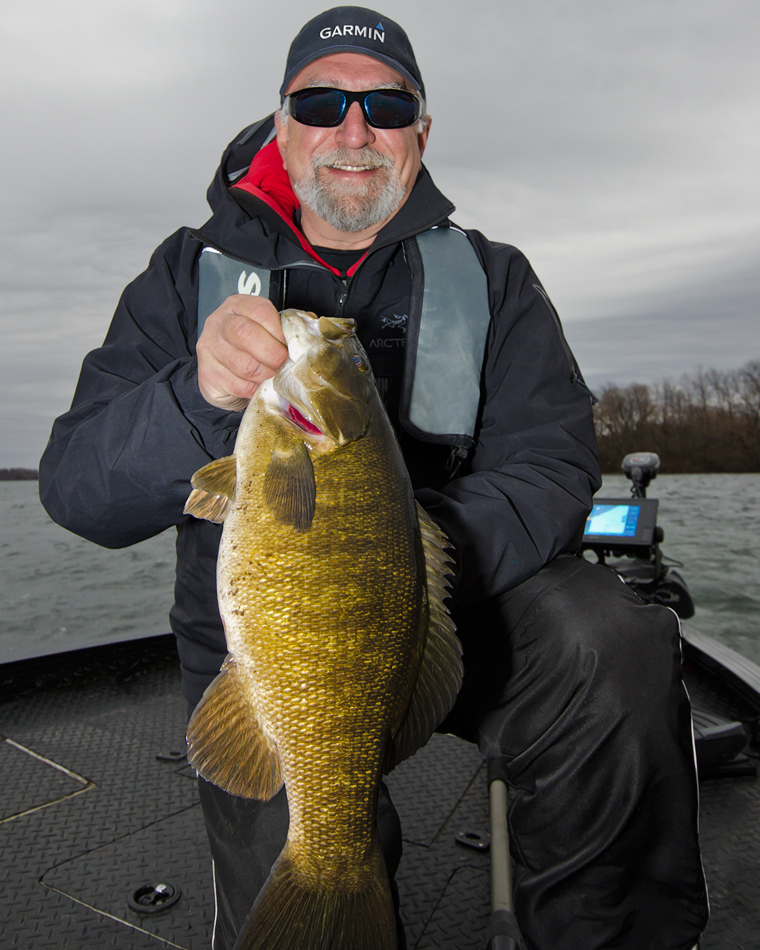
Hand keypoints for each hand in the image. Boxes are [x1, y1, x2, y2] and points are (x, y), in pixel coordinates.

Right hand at [196, 295, 288, 409]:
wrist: (224, 374)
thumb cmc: (252, 349)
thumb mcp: (268, 331)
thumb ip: (287, 328)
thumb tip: (313, 330)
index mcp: (238, 306)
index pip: (260, 310)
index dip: (279, 331)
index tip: (288, 346)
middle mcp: (219, 323)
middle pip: (246, 333)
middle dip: (272, 354)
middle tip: (282, 364)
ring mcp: (209, 348)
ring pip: (243, 364)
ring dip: (265, 375)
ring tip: (273, 377)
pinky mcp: (207, 374)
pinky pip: (237, 385)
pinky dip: (254, 389)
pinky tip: (259, 386)